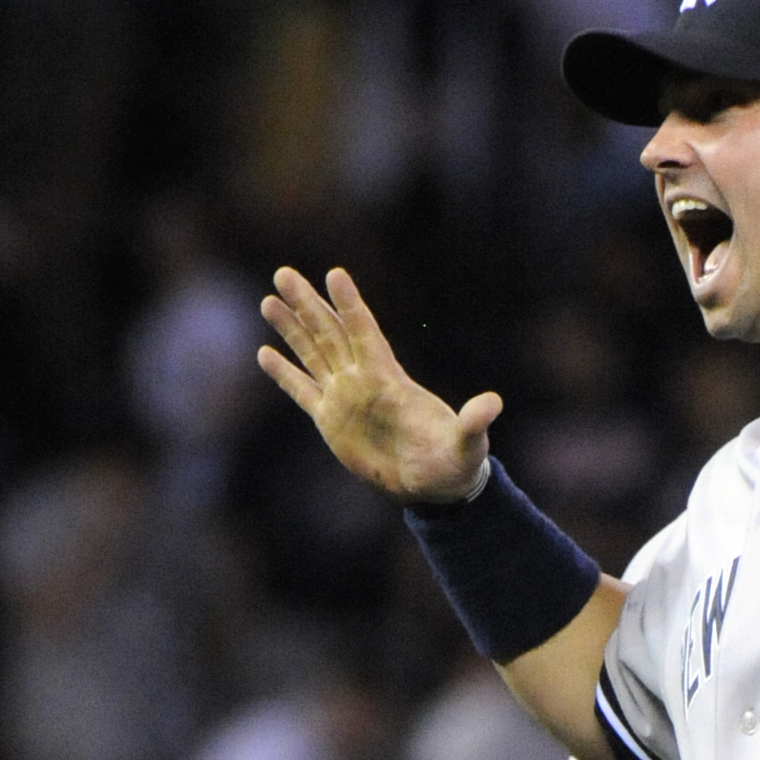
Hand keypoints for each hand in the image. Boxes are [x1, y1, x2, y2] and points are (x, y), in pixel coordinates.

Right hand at [258, 266, 501, 503]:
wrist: (435, 485)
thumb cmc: (454, 461)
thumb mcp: (467, 443)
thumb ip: (474, 422)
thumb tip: (494, 404)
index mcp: (389, 380)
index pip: (365, 334)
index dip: (350, 306)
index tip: (335, 274)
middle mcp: (363, 381)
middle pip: (330, 334)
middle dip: (307, 305)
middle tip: (284, 274)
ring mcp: (345, 398)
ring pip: (313, 354)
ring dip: (291, 328)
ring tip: (269, 300)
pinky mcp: (332, 421)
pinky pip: (303, 392)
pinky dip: (285, 374)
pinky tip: (265, 353)